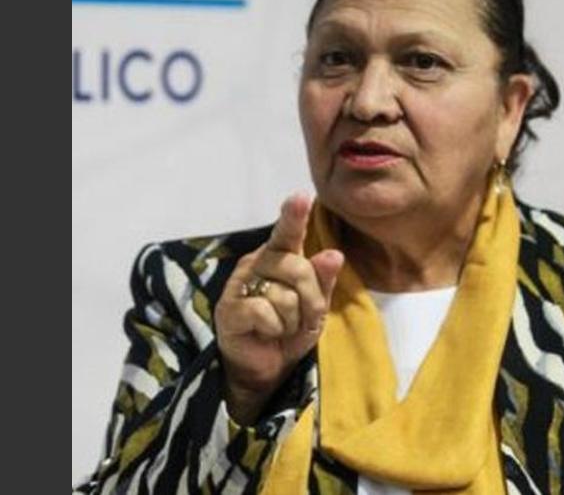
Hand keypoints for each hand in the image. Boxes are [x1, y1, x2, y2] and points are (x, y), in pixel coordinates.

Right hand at [214, 193, 343, 423]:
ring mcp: (239, 284)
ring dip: (292, 319)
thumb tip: (334, 254)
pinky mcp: (229, 309)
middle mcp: (257, 263)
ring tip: (283, 327)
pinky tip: (266, 332)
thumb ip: (323, 280)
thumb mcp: (315, 306)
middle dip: (310, 300)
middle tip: (303, 318)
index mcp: (279, 256)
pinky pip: (264, 311)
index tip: (301, 197)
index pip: (288, 232)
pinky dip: (274, 328)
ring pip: (283, 294)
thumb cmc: (290, 329)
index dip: (293, 215)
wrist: (265, 367)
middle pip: (297, 268)